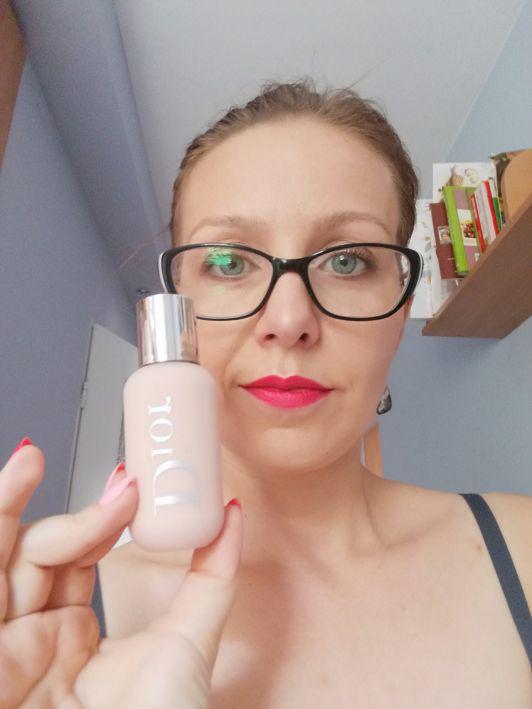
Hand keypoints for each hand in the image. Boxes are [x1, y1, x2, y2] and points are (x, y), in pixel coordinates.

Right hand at [0, 440, 242, 707]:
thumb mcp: (188, 642)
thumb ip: (211, 575)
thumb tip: (232, 511)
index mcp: (72, 638)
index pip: (72, 558)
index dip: (95, 517)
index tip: (130, 484)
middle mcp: (31, 640)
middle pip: (32, 554)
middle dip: (55, 507)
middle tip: (92, 475)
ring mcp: (5, 649)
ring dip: (10, 507)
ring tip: (31, 462)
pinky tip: (11, 490)